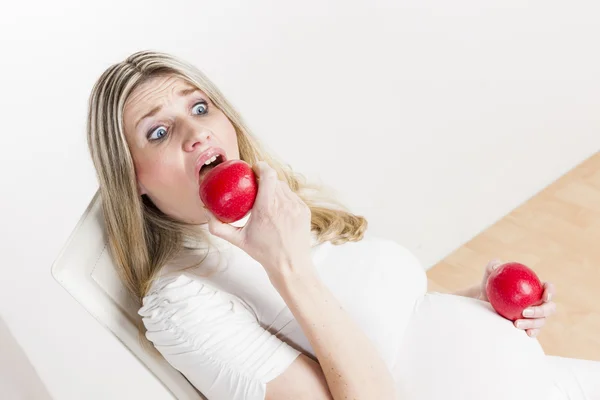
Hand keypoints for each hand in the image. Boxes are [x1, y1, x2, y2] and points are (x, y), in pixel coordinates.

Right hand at [203, 161, 313, 283]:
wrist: (290, 265)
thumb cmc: (264, 252)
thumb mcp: (238, 240)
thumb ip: (218, 227)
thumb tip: (206, 212)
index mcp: (266, 208)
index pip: (268, 175)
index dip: (261, 166)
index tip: (254, 168)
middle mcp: (283, 204)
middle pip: (274, 180)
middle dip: (265, 179)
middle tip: (256, 185)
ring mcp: (296, 207)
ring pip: (284, 188)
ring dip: (275, 189)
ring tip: (266, 198)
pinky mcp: (304, 211)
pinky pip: (292, 197)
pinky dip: (284, 199)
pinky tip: (278, 209)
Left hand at [480, 259, 556, 337]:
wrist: (484, 300)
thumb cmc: (491, 283)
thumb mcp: (490, 274)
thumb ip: (494, 266)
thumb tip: (497, 264)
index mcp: (536, 288)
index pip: (549, 288)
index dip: (551, 291)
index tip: (544, 296)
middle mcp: (539, 302)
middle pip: (549, 308)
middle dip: (541, 311)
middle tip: (525, 311)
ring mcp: (535, 316)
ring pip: (541, 321)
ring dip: (532, 323)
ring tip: (516, 323)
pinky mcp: (528, 325)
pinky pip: (534, 330)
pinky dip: (532, 332)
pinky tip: (525, 333)